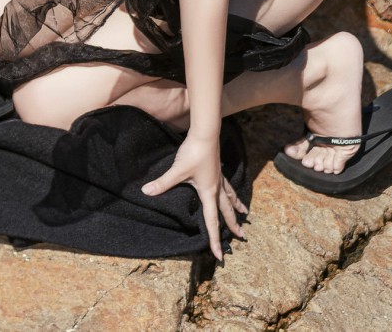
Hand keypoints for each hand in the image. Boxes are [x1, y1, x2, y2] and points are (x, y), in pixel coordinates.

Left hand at [141, 135, 246, 260]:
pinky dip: (231, 191)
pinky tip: (229, 190)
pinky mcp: (216, 168)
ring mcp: (218, 177)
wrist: (205, 134)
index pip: (212, 221)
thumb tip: (146, 191)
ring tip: (245, 213)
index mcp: (209, 192)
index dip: (215, 240)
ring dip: (237, 206)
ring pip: (230, 196)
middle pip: (226, 210)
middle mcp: (216, 187)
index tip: (220, 256)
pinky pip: (226, 185)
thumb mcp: (177, 170)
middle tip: (242, 236)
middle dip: (233, 225)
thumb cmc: (193, 152)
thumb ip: (163, 183)